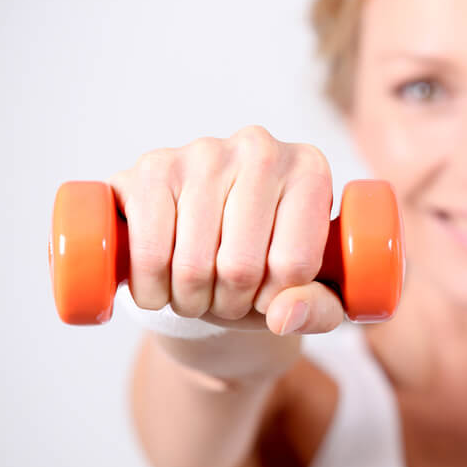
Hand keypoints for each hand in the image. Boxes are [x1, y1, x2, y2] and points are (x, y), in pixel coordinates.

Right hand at [108, 125, 343, 335]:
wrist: (208, 239)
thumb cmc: (266, 265)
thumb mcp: (310, 294)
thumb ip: (317, 311)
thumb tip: (284, 316)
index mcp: (310, 172)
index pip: (295, 265)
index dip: (276, 299)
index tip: (269, 294)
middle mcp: (261, 150)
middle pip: (241, 267)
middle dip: (230, 303)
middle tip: (228, 297)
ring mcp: (203, 152)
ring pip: (192, 266)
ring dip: (190, 300)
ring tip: (198, 290)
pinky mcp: (152, 166)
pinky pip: (148, 253)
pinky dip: (151, 288)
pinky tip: (161, 283)